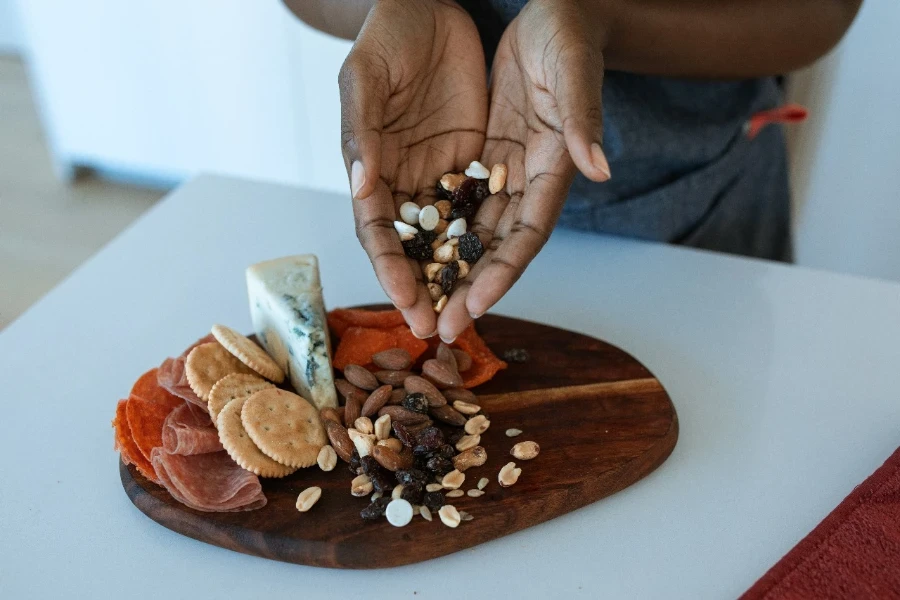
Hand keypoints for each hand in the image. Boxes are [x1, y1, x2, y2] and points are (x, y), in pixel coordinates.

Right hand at [339, 0, 487, 337]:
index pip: (378, 229)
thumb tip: (362, 188)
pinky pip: (480, 207)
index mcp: (370, 167)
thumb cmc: (387, 36)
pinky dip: (486, 240)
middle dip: (425, 288)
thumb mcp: (365, 78)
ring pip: (449, 235)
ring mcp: (438, 173)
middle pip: (414, 246)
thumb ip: (362, 131)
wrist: (429, 5)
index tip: (407, 301)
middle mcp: (403, 180)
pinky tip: (499, 269)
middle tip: (438, 329)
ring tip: (471, 314)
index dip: (391, 267)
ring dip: (458, 276)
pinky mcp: (472, 160)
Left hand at [436, 0, 610, 341]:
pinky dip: (436, 231)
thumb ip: (584, 117)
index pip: (529, 231)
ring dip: (449, 271)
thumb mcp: (572, 67)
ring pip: (473, 232)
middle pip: (498, 245)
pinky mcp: (485, 155)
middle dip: (469, 288)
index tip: (475, 305)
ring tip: (422, 308)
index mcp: (555, 166)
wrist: (552, 8)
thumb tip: (601, 168)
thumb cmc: (567, 31)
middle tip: (441, 329)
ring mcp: (505, 170)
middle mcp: (529, 178)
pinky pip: (456, 201)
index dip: (503, 271)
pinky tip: (412, 257)